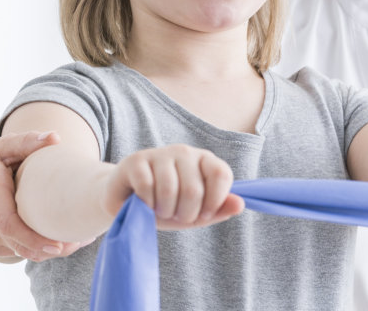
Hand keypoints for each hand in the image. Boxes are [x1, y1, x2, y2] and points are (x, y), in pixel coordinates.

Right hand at [0, 131, 88, 262]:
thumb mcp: (2, 146)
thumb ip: (27, 141)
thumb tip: (55, 137)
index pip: (9, 224)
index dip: (33, 239)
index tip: (59, 245)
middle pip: (17, 243)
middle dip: (50, 248)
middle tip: (81, 241)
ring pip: (17, 253)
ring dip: (45, 251)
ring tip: (74, 241)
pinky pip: (12, 254)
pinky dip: (33, 251)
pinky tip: (52, 242)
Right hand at [109, 144, 244, 230]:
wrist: (127, 202)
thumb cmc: (166, 207)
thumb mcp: (194, 213)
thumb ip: (218, 210)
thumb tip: (240, 204)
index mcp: (204, 161)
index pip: (222, 174)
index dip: (214, 200)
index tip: (203, 214)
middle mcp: (184, 152)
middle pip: (194, 189)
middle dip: (185, 214)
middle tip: (176, 216)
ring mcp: (160, 154)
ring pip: (169, 190)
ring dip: (164, 211)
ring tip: (159, 210)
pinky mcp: (136, 160)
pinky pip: (147, 187)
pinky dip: (146, 204)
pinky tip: (143, 204)